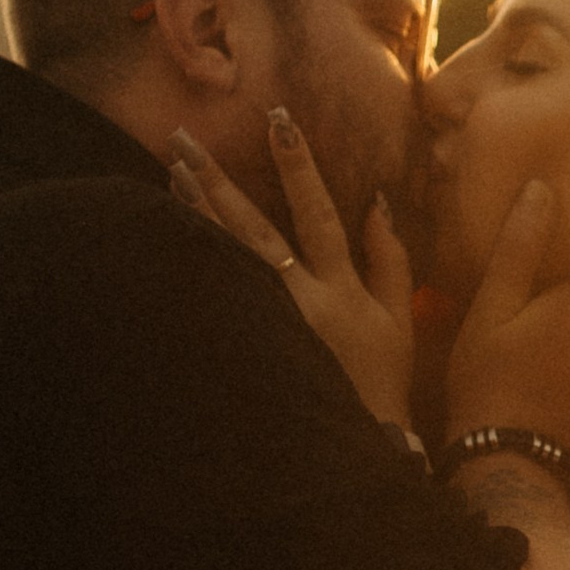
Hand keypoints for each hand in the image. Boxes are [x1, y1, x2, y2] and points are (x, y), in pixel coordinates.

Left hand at [169, 115, 414, 433]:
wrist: (356, 447)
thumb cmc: (382, 382)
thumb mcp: (398, 320)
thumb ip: (390, 259)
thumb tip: (376, 201)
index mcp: (340, 293)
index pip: (318, 215)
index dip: (299, 168)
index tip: (279, 122)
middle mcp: (298, 304)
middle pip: (252, 232)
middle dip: (218, 180)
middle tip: (183, 138)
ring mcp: (268, 328)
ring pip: (224, 260)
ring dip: (196, 213)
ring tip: (170, 171)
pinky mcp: (246, 349)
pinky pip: (214, 297)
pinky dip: (194, 260)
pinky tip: (172, 230)